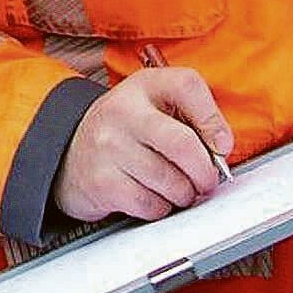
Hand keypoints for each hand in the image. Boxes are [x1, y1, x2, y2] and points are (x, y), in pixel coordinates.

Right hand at [53, 67, 234, 223]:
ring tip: (173, 186)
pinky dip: (160, 208)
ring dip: (183, 194)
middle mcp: (122, 110)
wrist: (72, 153)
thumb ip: (190, 119)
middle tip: (206, 180)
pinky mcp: (102, 181)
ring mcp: (108, 145)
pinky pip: (152, 205)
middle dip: (205, 173)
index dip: (213, 119)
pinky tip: (149, 194)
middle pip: (183, 145)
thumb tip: (220, 150)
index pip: (187, 85)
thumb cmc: (127, 132)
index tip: (220, 144)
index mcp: (143, 85)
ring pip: (172, 183)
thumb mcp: (154, 108)